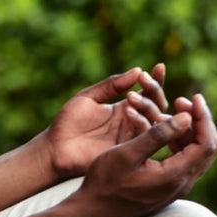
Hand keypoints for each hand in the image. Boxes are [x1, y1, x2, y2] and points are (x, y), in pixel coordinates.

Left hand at [44, 64, 170, 178]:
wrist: (57, 148)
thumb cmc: (69, 122)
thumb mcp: (89, 97)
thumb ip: (112, 85)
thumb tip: (137, 70)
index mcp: (125, 107)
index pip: (147, 93)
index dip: (155, 80)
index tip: (159, 66)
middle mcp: (132, 122)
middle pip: (156, 106)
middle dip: (153, 91)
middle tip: (143, 80)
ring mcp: (132, 137)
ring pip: (155, 121)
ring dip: (148, 106)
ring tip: (130, 96)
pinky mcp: (129, 150)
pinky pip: (144, 137)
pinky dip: (141, 123)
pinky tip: (129, 111)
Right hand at [78, 93, 216, 216]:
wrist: (95, 212)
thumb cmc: (105, 182)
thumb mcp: (127, 154)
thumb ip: (157, 136)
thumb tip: (185, 118)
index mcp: (175, 176)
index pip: (205, 143)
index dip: (203, 117)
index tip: (193, 96)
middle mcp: (182, 183)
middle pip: (208, 148)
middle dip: (199, 120)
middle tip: (182, 99)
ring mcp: (176, 186)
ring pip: (197, 153)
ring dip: (189, 130)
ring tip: (170, 110)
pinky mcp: (168, 185)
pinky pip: (185, 158)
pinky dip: (180, 140)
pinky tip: (162, 128)